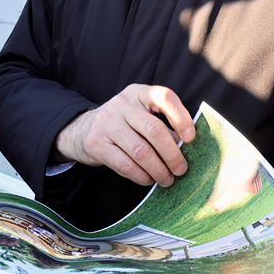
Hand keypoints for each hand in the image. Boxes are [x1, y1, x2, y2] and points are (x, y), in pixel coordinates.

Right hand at [53, 84, 194, 186]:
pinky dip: (141, 176)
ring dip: (158, 170)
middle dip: (172, 155)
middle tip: (181, 170)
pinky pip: (125, 165)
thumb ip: (163, 126)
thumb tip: (186, 149)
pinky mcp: (96, 143)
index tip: (191, 139)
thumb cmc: (123, 124)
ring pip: (140, 151)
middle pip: (154, 130)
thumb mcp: (141, 115)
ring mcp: (107, 123)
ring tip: (167, 180)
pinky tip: (149, 180)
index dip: (181, 118)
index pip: (164, 97)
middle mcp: (122, 104)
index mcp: (139, 93)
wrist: (82, 129)